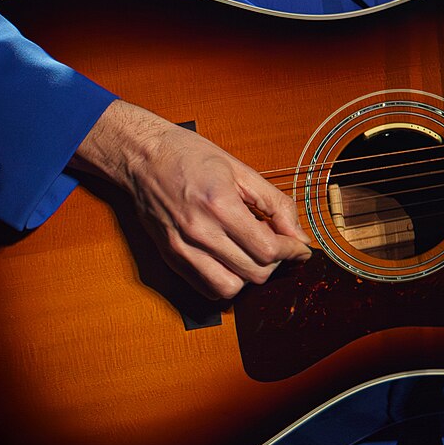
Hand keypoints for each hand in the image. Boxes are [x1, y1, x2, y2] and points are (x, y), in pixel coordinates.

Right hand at [71, 98, 312, 299]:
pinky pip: (205, 288)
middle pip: (254, 273)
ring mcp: (182, 248)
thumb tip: (299, 234)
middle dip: (276, 262)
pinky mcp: (171, 257)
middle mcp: (199, 232)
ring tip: (252, 253)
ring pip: (230, 288)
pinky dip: (225, 281)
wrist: (142, 156)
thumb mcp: (241, 170)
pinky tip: (231, 260)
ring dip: (250, 276)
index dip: (293, 251)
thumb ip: (275, 203)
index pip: (268, 249)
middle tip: (279, 245)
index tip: (301, 247)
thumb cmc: (190, 156)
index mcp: (220, 205)